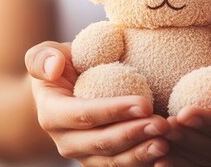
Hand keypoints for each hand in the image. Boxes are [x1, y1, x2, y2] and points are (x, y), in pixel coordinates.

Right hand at [26, 41, 171, 165]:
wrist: (68, 90)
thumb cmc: (62, 66)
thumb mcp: (46, 55)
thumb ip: (43, 58)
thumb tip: (53, 67)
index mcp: (52, 116)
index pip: (85, 115)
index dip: (114, 111)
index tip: (144, 104)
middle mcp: (66, 142)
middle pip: (102, 143)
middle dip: (134, 135)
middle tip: (163, 125)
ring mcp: (85, 157)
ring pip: (114, 162)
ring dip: (142, 154)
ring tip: (166, 141)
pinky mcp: (102, 163)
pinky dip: (145, 164)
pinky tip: (167, 156)